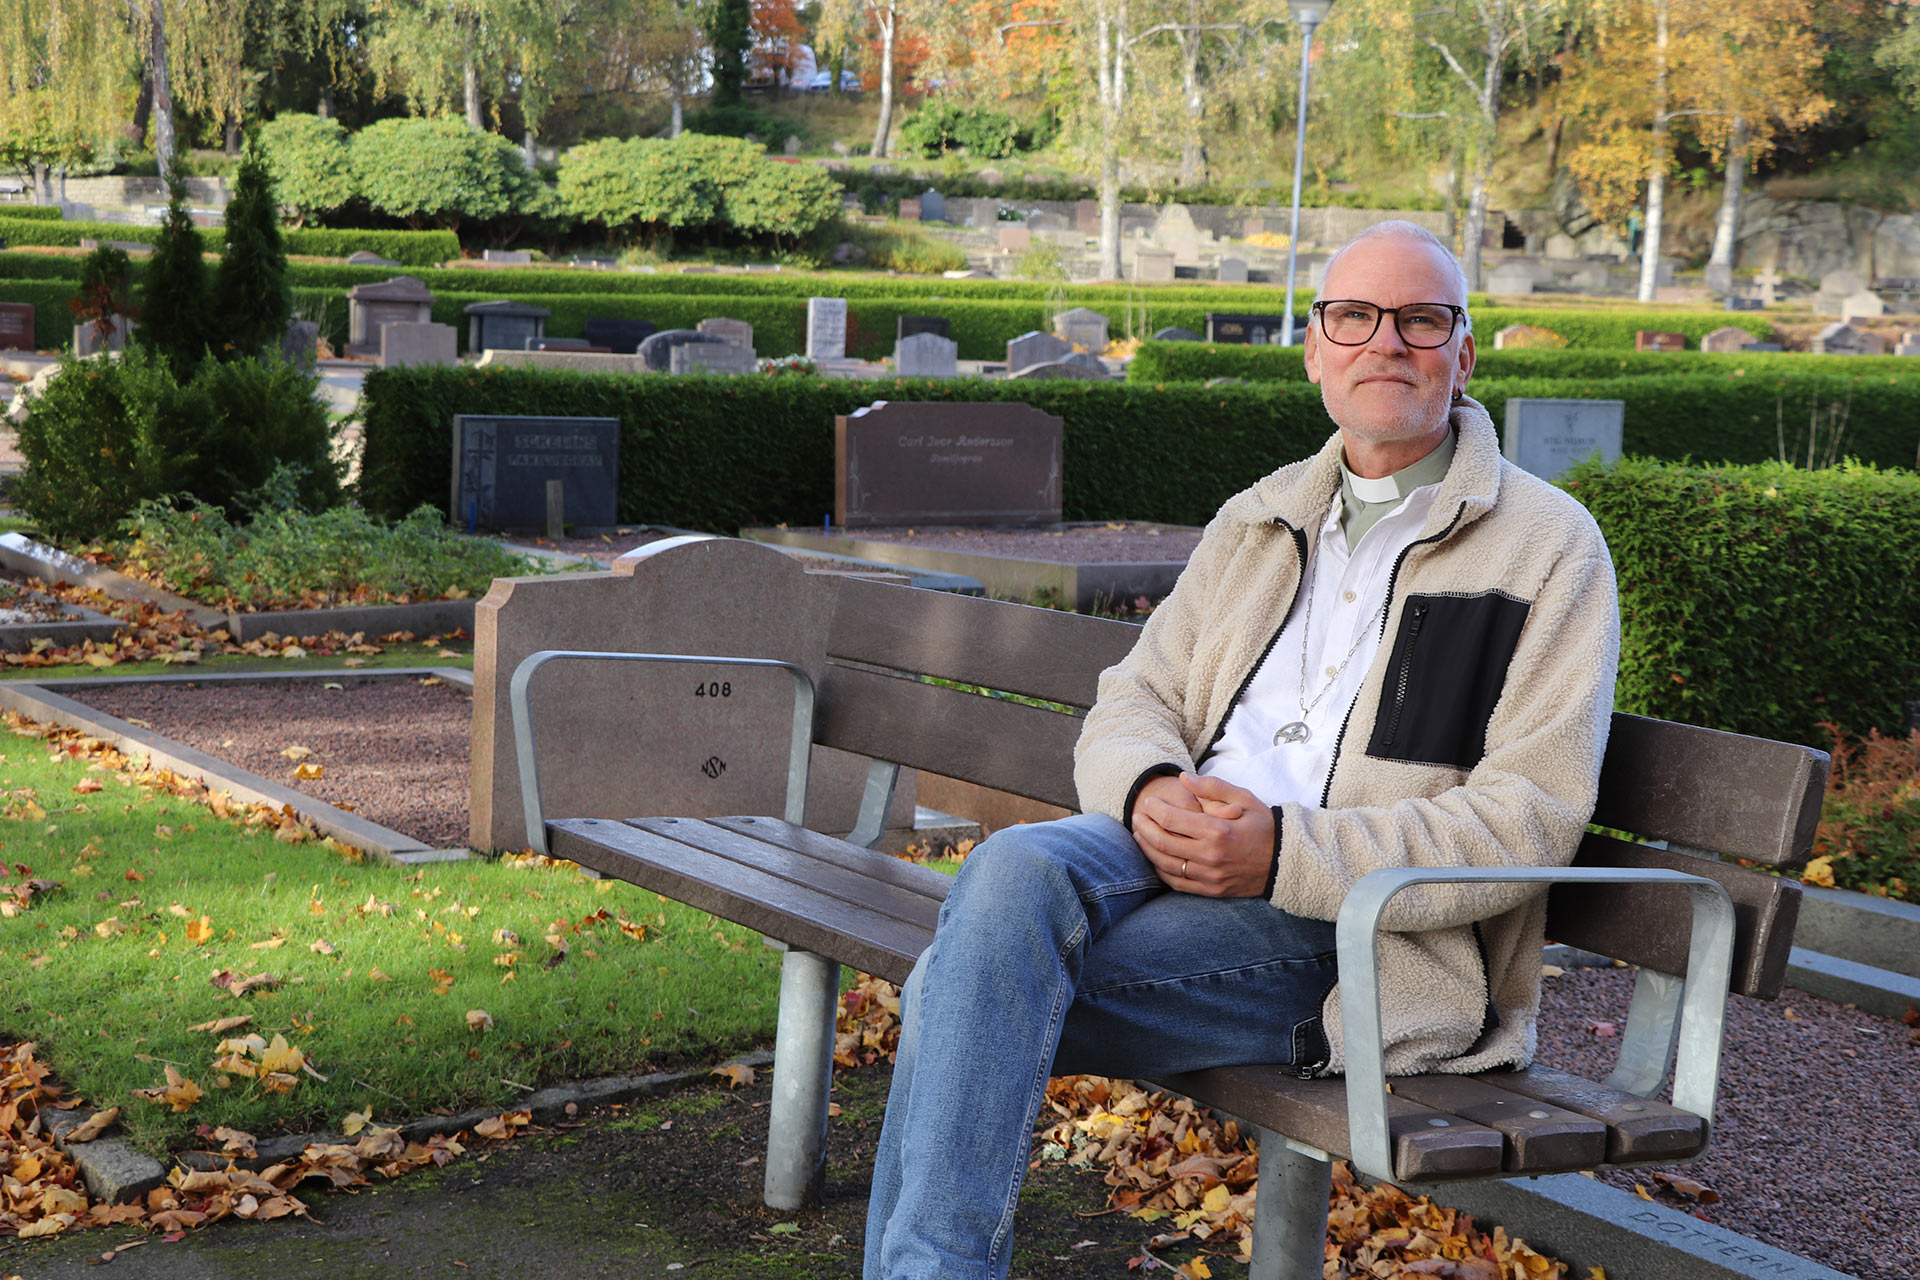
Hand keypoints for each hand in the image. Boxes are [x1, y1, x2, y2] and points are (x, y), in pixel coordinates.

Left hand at [1131, 772, 1274, 897]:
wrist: (1285, 861)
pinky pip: (1177, 883)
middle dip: (1143, 828)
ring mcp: (1210, 876)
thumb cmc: (1263, 825)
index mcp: (1217, 831)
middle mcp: (1211, 856)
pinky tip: (1155, 857)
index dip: (1153, 809)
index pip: (1171, 820)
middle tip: (1136, 817)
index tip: (1148, 802)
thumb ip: (1212, 787)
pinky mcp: (1211, 890)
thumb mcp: (1244, 799)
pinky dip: (1160, 869)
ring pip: (1165, 864)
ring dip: (1147, 848)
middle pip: (1162, 842)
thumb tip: (1183, 778)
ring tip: (1139, 835)